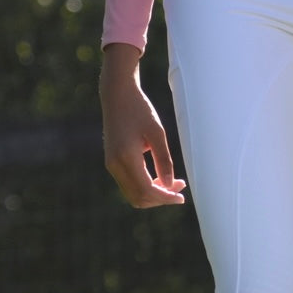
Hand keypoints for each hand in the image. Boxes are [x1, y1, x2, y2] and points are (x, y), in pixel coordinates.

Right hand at [100, 43, 186, 207]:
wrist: (117, 95)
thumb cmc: (139, 109)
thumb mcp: (157, 133)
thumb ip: (164, 160)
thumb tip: (170, 185)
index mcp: (125, 157)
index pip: (146, 190)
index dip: (165, 197)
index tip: (181, 197)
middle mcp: (115, 164)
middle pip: (139, 197)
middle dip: (161, 198)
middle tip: (180, 189)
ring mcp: (111, 165)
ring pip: (133, 194)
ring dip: (153, 195)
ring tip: (172, 184)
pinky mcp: (112, 163)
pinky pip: (129, 185)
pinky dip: (145, 187)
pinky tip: (160, 179)